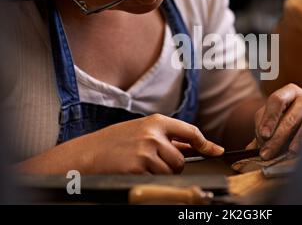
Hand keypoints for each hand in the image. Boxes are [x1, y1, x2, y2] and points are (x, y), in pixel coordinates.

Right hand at [82, 115, 223, 173]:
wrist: (84, 154)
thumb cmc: (112, 142)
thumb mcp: (140, 131)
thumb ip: (165, 137)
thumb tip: (192, 146)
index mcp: (156, 122)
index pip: (190, 132)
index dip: (206, 143)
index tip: (216, 150)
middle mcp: (153, 134)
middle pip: (180, 159)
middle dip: (172, 166)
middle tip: (153, 164)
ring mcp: (145, 151)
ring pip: (171, 171)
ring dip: (161, 174)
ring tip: (140, 166)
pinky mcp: (138, 168)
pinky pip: (157, 180)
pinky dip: (149, 180)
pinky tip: (134, 172)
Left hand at [255, 84, 301, 159]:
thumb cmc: (290, 118)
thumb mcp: (275, 118)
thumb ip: (263, 129)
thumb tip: (252, 148)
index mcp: (288, 92)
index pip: (276, 101)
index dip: (269, 118)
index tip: (263, 135)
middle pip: (289, 117)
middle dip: (277, 138)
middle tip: (266, 153)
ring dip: (294, 142)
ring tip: (285, 154)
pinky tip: (298, 151)